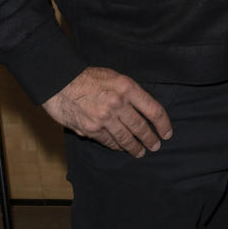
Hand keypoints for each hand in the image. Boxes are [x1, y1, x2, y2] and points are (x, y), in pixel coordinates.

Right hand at [42, 66, 172, 156]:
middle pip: (141, 127)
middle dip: (150, 139)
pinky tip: (121, 148)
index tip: (167, 133)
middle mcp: (118, 104)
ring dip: (135, 147)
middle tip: (155, 146)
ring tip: (140, 152)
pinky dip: (116, 146)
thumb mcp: (114, 76)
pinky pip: (109, 141)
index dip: (163, 124)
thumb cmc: (87, 77)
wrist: (60, 82)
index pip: (153, 110)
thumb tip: (141, 110)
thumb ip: (128, 93)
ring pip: (126, 138)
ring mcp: (105, 118)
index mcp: (127, 87)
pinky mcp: (91, 129)